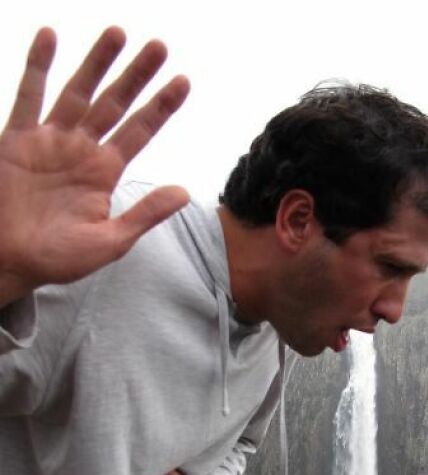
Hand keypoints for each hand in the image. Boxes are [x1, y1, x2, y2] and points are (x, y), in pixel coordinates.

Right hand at [0, 27, 189, 305]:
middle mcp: (80, 150)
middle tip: (160, 46)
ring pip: (78, 92)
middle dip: (136, 76)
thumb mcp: (109, 242)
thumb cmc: (57, 259)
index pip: (139, 132)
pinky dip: (37, 66)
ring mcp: (49, 141)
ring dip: (97, 63)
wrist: (9, 262)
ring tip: (119, 33)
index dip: (160, 107)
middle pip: (115, 104)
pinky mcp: (16, 139)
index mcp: (104, 173)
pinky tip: (50, 36)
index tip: (182, 82)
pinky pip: (28, 96)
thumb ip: (145, 215)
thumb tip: (184, 193)